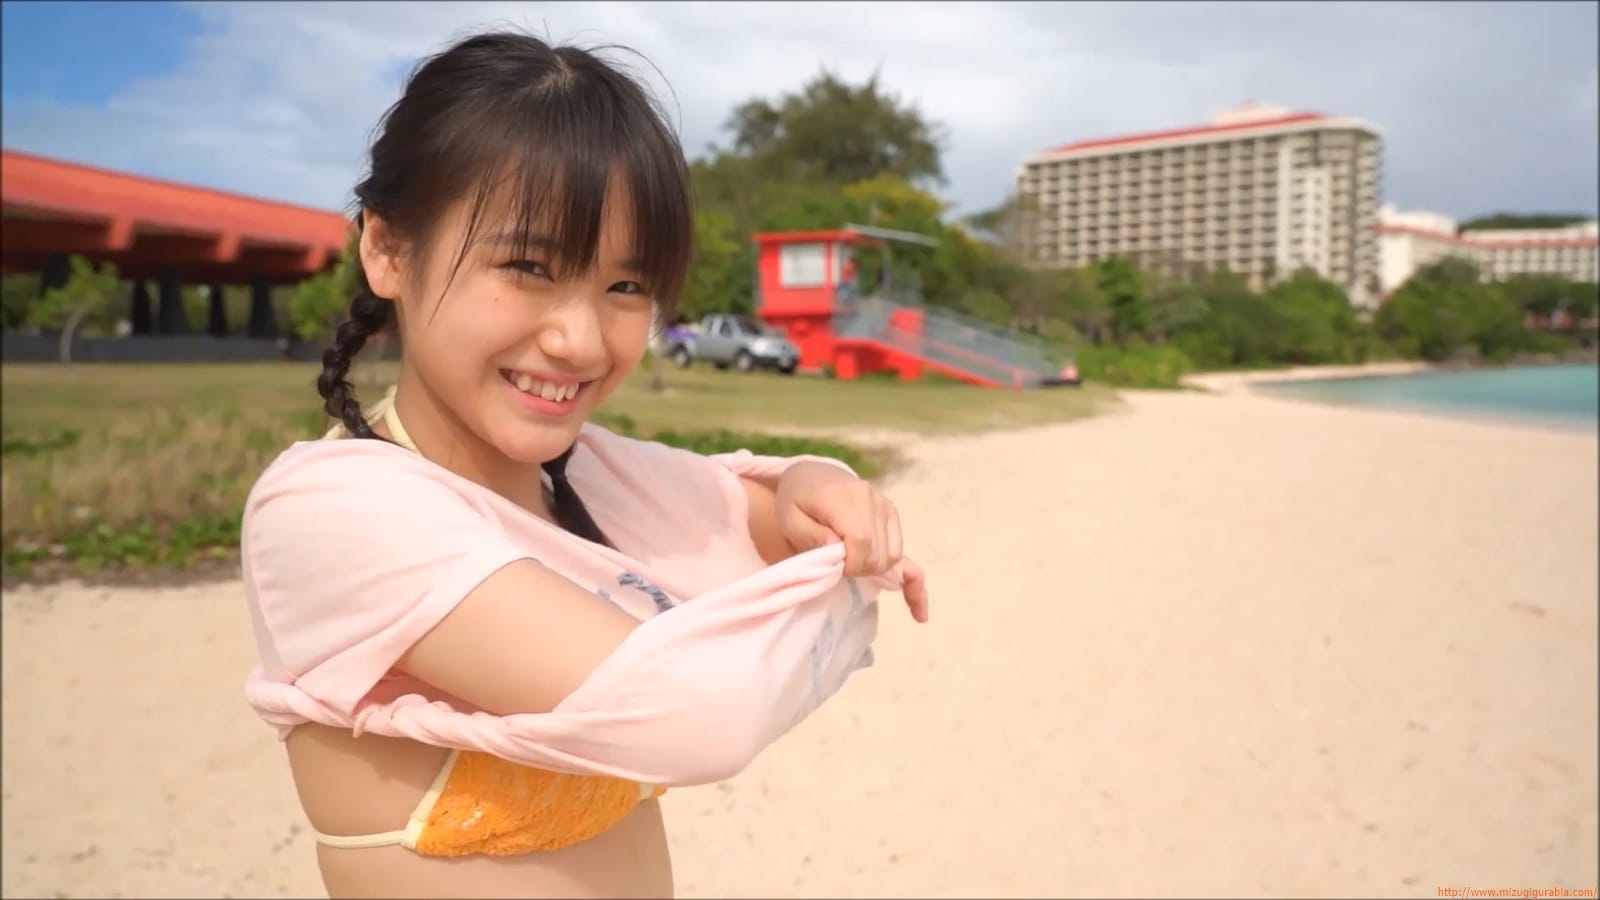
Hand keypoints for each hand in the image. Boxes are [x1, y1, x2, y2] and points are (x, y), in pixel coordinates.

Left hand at [773, 461, 929, 622]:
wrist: (813, 476)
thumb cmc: (796, 501)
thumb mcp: (789, 520)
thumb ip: (811, 536)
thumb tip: (839, 553)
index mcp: (840, 496)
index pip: (860, 539)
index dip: (852, 564)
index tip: (836, 571)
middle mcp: (868, 497)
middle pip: (879, 550)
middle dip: (861, 570)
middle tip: (838, 569)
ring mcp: (883, 504)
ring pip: (893, 554)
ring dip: (875, 570)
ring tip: (852, 567)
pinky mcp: (891, 514)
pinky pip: (902, 550)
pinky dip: (906, 576)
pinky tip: (918, 611)